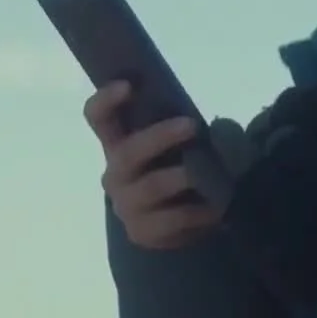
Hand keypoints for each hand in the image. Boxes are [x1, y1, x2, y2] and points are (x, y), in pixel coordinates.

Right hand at [85, 82, 256, 249]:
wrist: (180, 222)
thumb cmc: (176, 169)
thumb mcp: (177, 145)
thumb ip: (182, 129)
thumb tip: (219, 127)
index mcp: (118, 144)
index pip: (98, 118)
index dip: (106, 100)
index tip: (128, 85)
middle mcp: (115, 173)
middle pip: (127, 152)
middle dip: (159, 137)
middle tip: (191, 126)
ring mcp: (125, 205)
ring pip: (151, 187)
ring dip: (181, 176)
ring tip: (204, 173)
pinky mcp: (141, 232)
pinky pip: (172, 219)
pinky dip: (197, 211)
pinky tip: (214, 207)